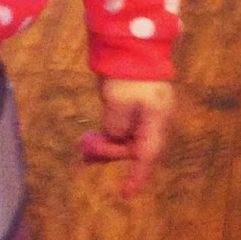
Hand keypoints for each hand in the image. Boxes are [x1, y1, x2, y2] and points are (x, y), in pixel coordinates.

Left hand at [80, 78, 173, 198]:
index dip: (136, 176)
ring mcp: (146, 114)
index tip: (125, 194)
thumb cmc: (126, 74)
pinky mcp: (136, 107)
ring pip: (128, 139)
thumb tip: (115, 136)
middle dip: (112, 154)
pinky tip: (92, 138)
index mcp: (156, 122)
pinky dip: (109, 135)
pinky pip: (123, 128)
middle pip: (136, 148)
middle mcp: (155, 121)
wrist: (130, 45)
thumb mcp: (116, 103)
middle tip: (86, 155)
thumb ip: (116, 126)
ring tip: (84, 149)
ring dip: (108, 145)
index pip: (147, 155)